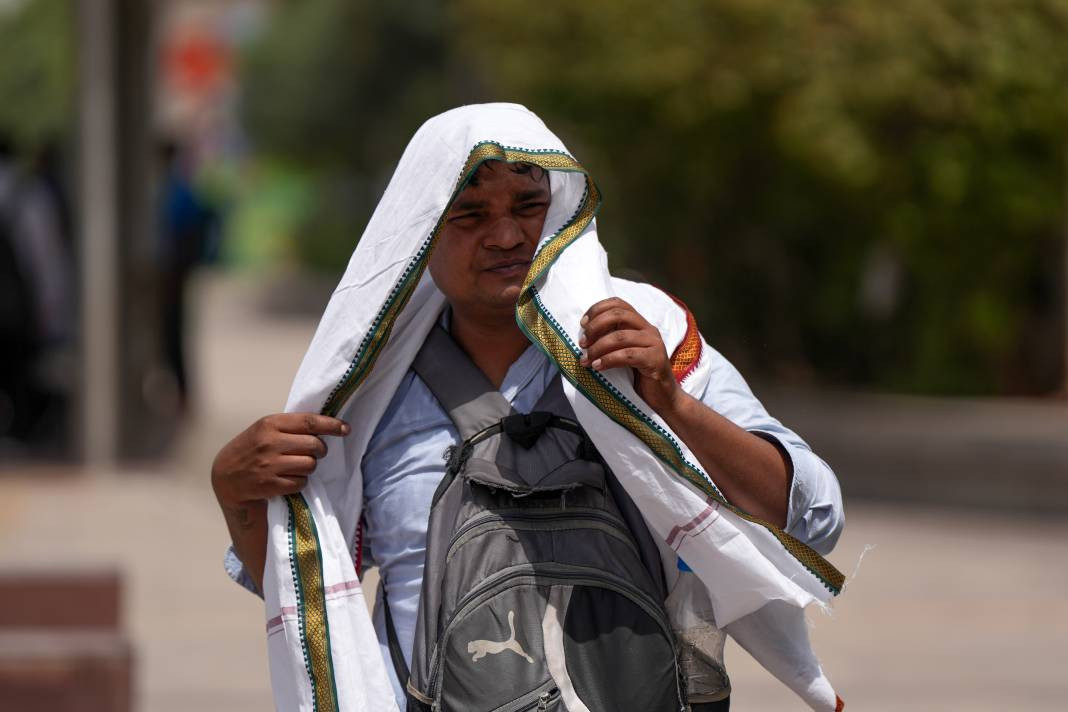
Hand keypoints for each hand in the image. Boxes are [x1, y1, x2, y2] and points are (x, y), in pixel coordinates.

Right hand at [211, 413, 349, 506]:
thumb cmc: (252, 449)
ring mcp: (270, 465)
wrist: (226, 477)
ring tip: (297, 465)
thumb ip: (290, 426)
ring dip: (309, 467)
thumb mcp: (265, 430)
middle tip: (315, 452)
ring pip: (310, 465)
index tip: (346, 429)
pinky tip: (287, 478)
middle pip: (315, 445)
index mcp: (270, 423)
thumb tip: (327, 425)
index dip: (332, 425)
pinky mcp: (271, 485)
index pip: (309, 422)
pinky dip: (299, 482)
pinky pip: (301, 482)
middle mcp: (270, 443)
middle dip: (321, 450)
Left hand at [578, 297, 681, 415]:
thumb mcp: (623, 353)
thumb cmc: (638, 376)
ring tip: (586, 360)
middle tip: (583, 343)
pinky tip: (597, 367)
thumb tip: (584, 337)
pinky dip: (608, 360)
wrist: (662, 398)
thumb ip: (611, 341)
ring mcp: (654, 343)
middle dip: (595, 327)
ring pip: (620, 336)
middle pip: (618, 314)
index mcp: (640, 324)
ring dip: (598, 348)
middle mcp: (648, 329)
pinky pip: (628, 355)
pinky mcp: (656, 360)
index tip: (583, 324)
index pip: (618, 303)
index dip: (597, 309)